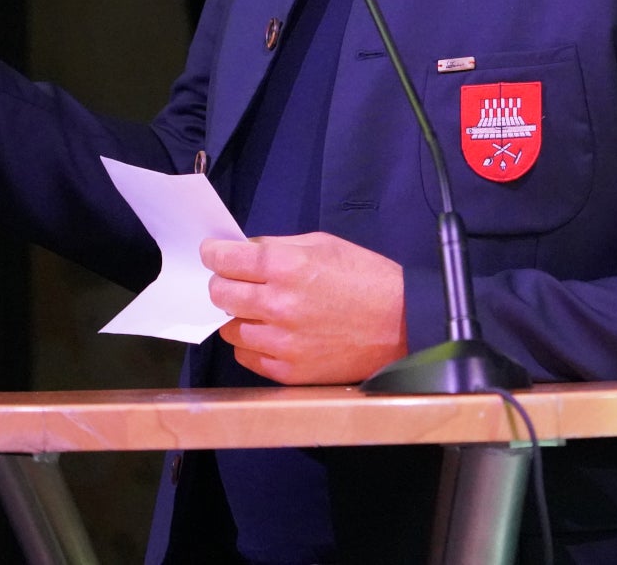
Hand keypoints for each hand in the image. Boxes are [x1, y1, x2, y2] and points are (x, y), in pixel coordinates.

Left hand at [204, 233, 406, 384]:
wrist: (403, 326)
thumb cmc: (368, 279)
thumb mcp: (325, 244)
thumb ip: (278, 246)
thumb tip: (243, 251)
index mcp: (288, 265)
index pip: (225, 259)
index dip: (214, 253)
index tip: (213, 254)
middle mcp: (278, 304)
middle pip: (219, 293)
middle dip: (224, 282)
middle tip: (238, 281)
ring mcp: (280, 342)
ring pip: (229, 328)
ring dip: (240, 316)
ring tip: (263, 311)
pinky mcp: (287, 371)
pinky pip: (247, 356)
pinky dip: (254, 344)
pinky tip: (274, 333)